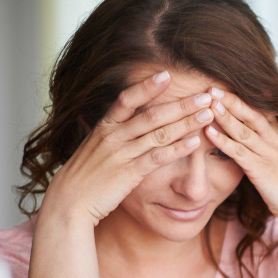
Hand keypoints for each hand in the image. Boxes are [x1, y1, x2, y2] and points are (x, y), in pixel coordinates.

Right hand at [44, 71, 215, 223]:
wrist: (69, 202)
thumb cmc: (84, 176)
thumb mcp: (94, 148)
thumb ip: (109, 134)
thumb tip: (117, 122)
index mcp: (104, 127)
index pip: (127, 99)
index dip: (147, 87)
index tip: (167, 75)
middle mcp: (113, 136)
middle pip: (152, 114)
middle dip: (181, 104)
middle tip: (206, 94)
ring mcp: (121, 154)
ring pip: (159, 133)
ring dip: (186, 123)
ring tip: (208, 114)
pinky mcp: (129, 173)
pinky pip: (157, 158)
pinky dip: (177, 149)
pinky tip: (195, 142)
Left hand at [204, 90, 277, 221]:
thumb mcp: (276, 154)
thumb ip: (262, 138)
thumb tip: (245, 127)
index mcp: (274, 134)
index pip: (258, 108)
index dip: (240, 95)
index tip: (222, 83)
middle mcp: (271, 140)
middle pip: (250, 113)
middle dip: (230, 99)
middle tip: (211, 86)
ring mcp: (266, 154)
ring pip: (243, 130)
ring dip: (225, 116)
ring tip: (208, 103)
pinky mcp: (259, 169)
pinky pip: (239, 152)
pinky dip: (223, 140)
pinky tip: (209, 131)